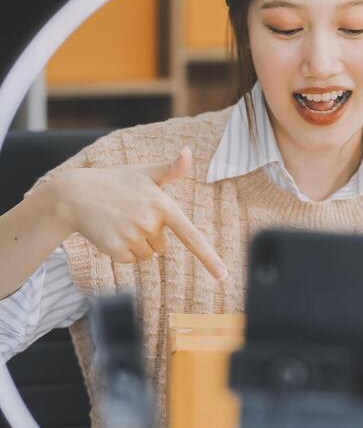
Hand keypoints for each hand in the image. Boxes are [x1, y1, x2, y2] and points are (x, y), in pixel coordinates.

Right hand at [50, 147, 227, 280]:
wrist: (75, 194)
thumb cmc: (115, 181)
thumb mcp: (144, 172)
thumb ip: (171, 169)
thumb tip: (188, 152)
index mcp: (162, 204)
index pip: (190, 235)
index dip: (208, 257)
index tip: (223, 275)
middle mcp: (149, 222)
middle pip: (163, 245)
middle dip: (151, 233)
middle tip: (132, 214)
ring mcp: (131, 237)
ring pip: (148, 254)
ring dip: (137, 243)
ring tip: (121, 221)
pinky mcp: (115, 250)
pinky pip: (131, 260)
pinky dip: (124, 250)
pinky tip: (112, 231)